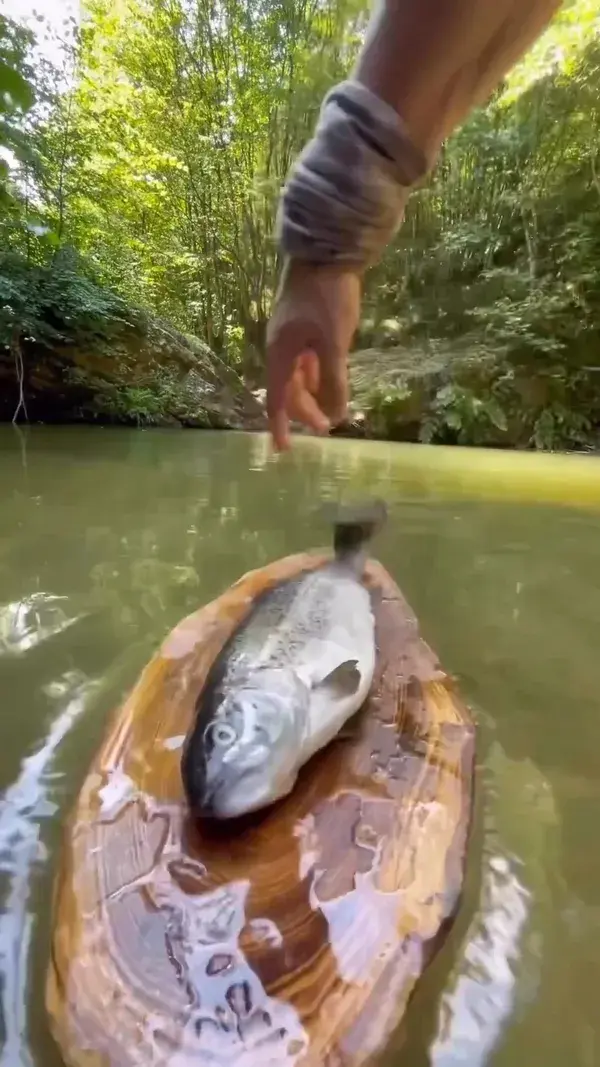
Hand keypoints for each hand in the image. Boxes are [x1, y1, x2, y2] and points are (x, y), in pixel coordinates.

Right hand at [266, 259, 360, 450]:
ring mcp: (291, 334)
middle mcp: (281, 347)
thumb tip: (335, 416)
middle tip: (327, 427)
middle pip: (290, 389)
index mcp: (281, 354)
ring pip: (299, 374)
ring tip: (330, 408)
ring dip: (312, 393)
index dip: (280, 426)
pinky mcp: (303, 323)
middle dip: (305, 411)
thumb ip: (334, 381)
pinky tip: (329, 378)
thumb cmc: (327, 297)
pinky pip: (306, 358)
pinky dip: (316, 374)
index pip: (277, 399)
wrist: (326, 249)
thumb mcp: (334, 343)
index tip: (282, 450)